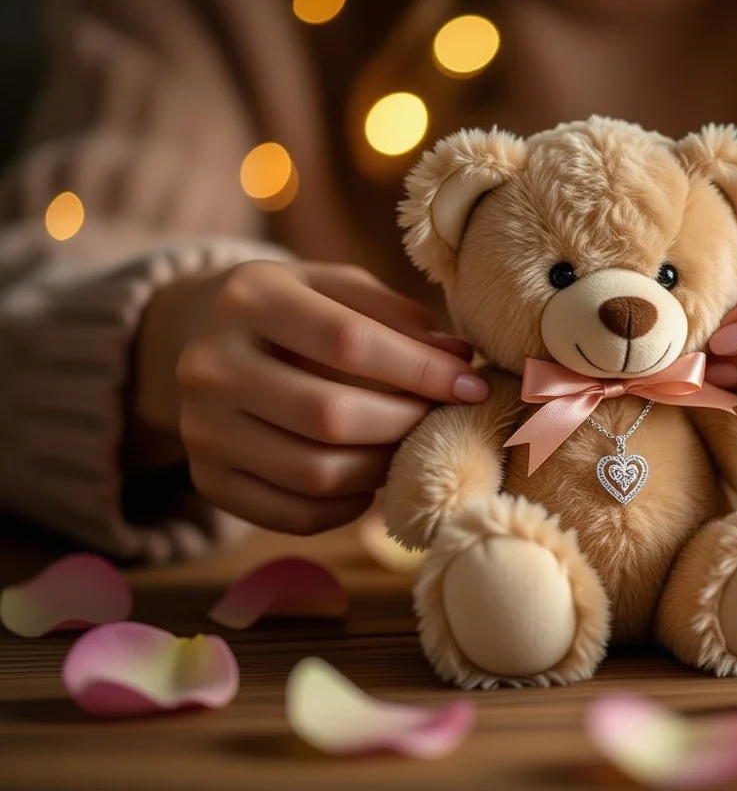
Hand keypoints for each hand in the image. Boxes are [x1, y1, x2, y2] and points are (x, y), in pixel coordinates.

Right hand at [143, 260, 484, 534]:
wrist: (199, 337)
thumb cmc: (297, 309)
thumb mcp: (340, 288)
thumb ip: (399, 317)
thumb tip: (459, 359)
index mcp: (249, 297)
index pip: (348, 341)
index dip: (420, 369)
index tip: (471, 384)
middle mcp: (210, 364)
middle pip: (330, 415)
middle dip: (404, 422)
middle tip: (440, 419)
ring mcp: (201, 429)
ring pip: (315, 473)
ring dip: (381, 468)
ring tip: (407, 447)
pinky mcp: (207, 479)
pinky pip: (294, 514)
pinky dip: (348, 506)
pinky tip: (368, 477)